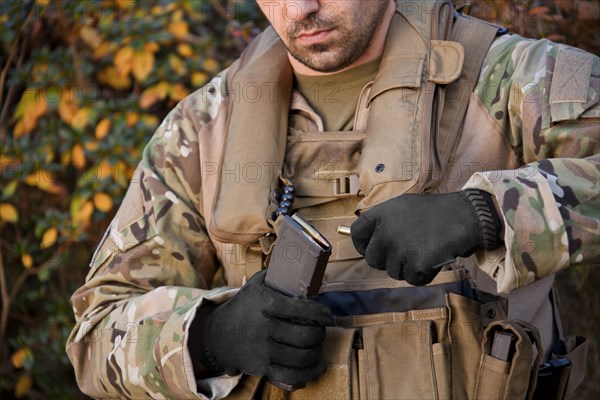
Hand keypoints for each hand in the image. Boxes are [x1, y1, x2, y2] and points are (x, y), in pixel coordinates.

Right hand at [194, 270, 332, 386]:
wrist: (217, 336)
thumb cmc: (243, 307)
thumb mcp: (254, 286)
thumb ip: (275, 275)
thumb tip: (301, 262)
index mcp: (265, 304)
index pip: (303, 309)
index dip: (322, 313)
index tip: (328, 316)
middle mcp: (264, 327)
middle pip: (307, 335)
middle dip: (320, 333)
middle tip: (321, 330)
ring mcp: (263, 350)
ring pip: (303, 356)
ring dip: (316, 350)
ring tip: (316, 344)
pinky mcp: (262, 368)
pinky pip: (293, 374)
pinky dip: (310, 371)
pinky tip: (317, 365)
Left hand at [351, 190, 499, 285]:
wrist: (463, 216)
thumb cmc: (433, 212)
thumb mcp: (401, 207)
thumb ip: (382, 222)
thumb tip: (366, 241)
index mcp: (380, 215)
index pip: (356, 234)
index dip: (362, 245)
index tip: (371, 249)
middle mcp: (386, 231)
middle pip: (372, 259)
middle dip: (386, 261)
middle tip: (404, 254)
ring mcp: (400, 249)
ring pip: (392, 272)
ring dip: (406, 267)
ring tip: (423, 251)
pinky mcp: (416, 264)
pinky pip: (412, 279)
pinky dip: (423, 274)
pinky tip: (433, 259)